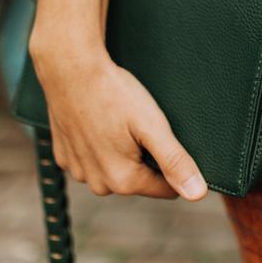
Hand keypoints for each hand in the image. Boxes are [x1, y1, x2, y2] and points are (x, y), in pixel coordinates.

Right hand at [29, 28, 207, 200]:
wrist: (70, 69)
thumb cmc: (113, 94)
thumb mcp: (152, 125)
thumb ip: (175, 161)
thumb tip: (197, 194)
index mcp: (123, 180)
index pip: (166, 188)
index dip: (173, 164)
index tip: (165, 137)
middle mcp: (98, 184)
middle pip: (139, 179)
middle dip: (145, 157)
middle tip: (139, 124)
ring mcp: (78, 171)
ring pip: (114, 170)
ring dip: (121, 152)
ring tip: (118, 120)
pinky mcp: (64, 156)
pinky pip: (92, 159)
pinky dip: (98, 145)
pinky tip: (99, 121)